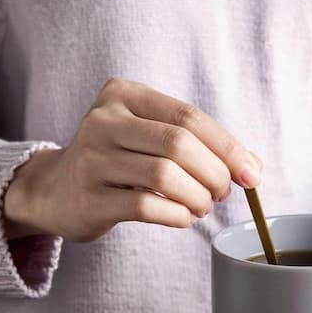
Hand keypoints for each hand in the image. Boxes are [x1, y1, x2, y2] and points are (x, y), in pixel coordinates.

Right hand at [4, 78, 261, 240]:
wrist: (57, 190)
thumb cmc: (120, 162)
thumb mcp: (153, 138)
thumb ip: (202, 145)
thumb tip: (253, 167)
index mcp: (125, 95)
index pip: (189, 117)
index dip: (228, 148)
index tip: (251, 175)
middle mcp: (104, 120)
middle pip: (179, 144)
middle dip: (214, 174)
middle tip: (221, 193)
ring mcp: (91, 159)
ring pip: (164, 176)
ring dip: (197, 197)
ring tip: (202, 206)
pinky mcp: (89, 198)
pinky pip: (147, 207)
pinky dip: (178, 216)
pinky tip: (183, 217)